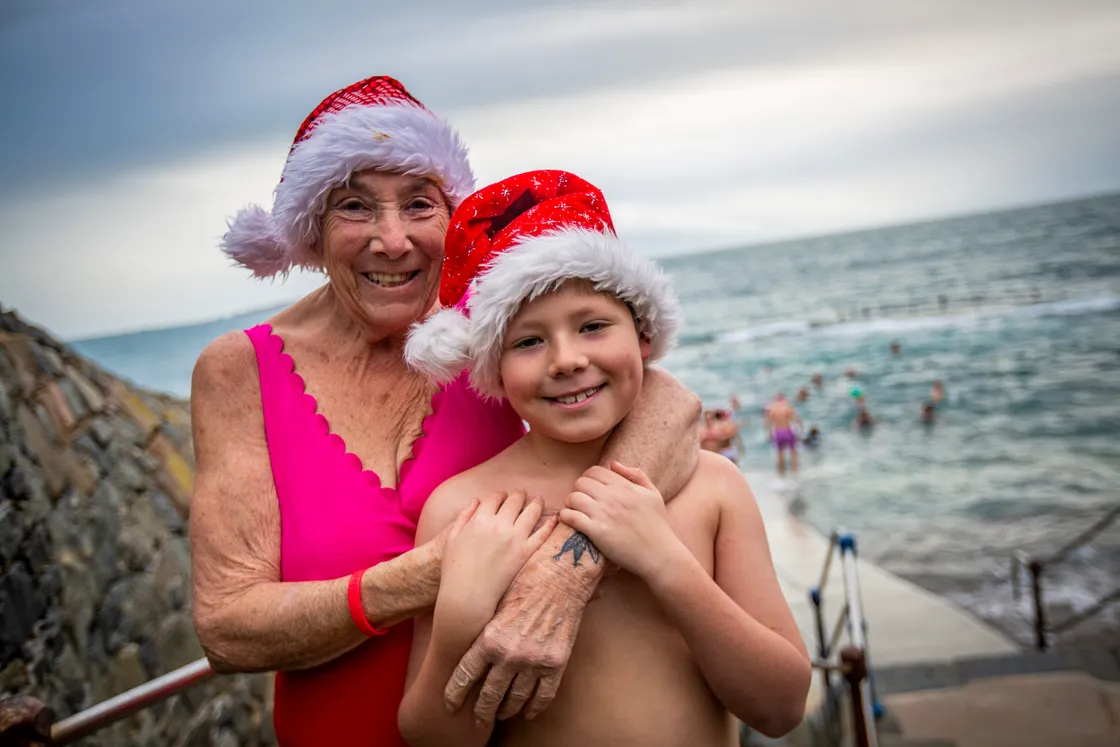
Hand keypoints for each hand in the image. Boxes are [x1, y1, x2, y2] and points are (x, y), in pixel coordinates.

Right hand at [440, 490, 556, 624]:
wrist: (467, 596)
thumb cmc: (454, 569)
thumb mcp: (452, 538)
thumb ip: (463, 516)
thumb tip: (476, 500)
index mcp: (480, 519)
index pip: (496, 497)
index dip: (501, 495)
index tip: (504, 496)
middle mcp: (499, 525)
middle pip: (515, 500)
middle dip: (520, 495)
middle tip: (523, 495)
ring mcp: (514, 538)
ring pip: (532, 511)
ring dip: (537, 503)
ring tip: (539, 501)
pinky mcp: (525, 553)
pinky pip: (542, 534)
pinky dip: (550, 524)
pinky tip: (554, 518)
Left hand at [444, 535, 594, 725]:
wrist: (560, 571)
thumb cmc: (524, 577)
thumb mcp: (494, 600)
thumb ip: (483, 627)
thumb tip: (466, 644)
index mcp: (488, 638)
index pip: (464, 675)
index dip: (455, 693)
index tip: (450, 705)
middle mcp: (509, 654)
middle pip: (489, 694)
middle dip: (480, 710)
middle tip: (475, 721)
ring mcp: (534, 661)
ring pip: (515, 698)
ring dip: (505, 710)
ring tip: (500, 715)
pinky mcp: (556, 662)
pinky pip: (543, 695)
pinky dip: (534, 707)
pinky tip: (528, 712)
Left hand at [560, 462, 681, 581]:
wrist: (659, 555)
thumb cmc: (658, 526)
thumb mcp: (653, 494)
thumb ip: (636, 475)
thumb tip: (613, 464)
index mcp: (625, 486)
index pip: (594, 471)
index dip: (589, 479)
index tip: (590, 490)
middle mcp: (612, 497)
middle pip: (580, 482)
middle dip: (579, 491)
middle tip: (582, 502)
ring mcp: (603, 513)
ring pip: (573, 498)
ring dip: (571, 504)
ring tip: (576, 512)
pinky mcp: (596, 531)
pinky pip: (570, 516)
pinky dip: (566, 517)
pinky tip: (571, 521)